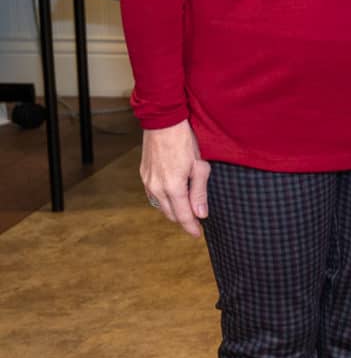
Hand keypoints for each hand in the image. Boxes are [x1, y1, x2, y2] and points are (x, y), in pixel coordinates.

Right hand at [139, 121, 211, 237]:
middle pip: (170, 213)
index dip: (191, 227)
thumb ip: (199, 192)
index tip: (197, 234)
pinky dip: (164, 201)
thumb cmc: (184, 142)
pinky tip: (173, 198)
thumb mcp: (200, 166)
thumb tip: (200, 213)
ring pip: (160, 205)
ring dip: (173, 211)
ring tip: (186, 211)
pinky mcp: (144, 175)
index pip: (182, 215)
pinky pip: (153, 195)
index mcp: (172, 187)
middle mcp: (156, 188)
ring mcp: (147, 181)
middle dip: (183, 220)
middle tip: (195, 222)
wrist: (162, 124)